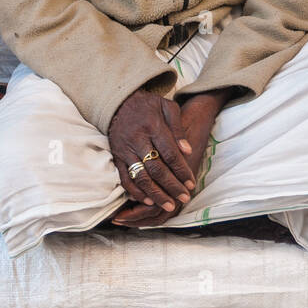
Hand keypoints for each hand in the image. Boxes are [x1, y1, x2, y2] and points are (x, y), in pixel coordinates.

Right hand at [112, 92, 227, 228]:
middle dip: (172, 186)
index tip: (191, 184)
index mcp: (153, 126)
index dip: (182, 170)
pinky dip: (136, 191)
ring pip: (141, 177)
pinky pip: (125, 178)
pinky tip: (148, 200)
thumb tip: (187, 151)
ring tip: (169, 205)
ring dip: (156, 194)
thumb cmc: (148, 106)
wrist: (119, 102)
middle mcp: (138, 139)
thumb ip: (178, 128)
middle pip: (156, 169)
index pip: (170, 154)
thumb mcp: (167, 107)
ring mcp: (125, 149)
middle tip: (184, 199)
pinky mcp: (116, 157)